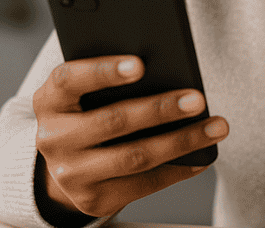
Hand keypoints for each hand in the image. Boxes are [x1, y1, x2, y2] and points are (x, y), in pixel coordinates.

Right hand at [32, 55, 227, 221]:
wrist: (66, 164)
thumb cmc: (86, 113)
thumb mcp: (83, 93)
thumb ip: (108, 79)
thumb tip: (167, 70)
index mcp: (50, 101)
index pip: (70, 80)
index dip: (104, 71)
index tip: (140, 64)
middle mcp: (54, 139)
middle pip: (112, 121)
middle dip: (160, 109)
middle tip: (196, 98)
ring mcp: (71, 173)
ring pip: (134, 157)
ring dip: (181, 141)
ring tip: (214, 126)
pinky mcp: (93, 199)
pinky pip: (143, 184)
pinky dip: (178, 169)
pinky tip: (201, 156)